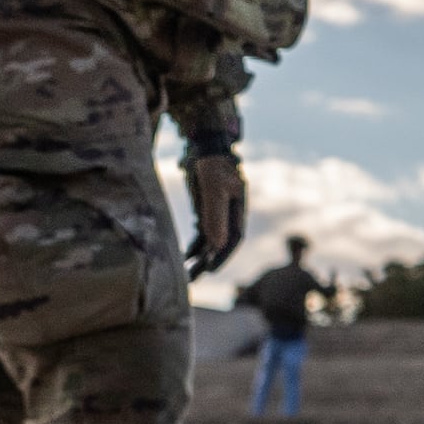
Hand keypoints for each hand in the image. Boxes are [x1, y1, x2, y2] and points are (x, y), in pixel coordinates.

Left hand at [183, 148, 246, 274]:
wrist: (203, 146)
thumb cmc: (211, 166)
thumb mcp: (213, 190)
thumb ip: (215, 216)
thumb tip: (217, 246)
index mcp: (238, 209)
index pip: (234, 239)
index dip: (224, 255)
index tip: (210, 269)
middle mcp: (229, 213)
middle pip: (222, 242)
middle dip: (209, 260)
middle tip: (195, 278)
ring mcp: (216, 211)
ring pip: (210, 239)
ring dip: (201, 256)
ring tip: (188, 273)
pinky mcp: (205, 208)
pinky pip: (202, 232)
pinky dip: (195, 244)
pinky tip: (186, 256)